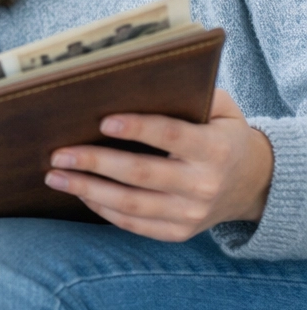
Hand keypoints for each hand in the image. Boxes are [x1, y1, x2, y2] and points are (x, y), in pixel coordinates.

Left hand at [44, 89, 273, 241]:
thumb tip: (136, 77)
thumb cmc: (221, 131)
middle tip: (57, 154)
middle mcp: (204, 185)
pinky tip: (79, 193)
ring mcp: (192, 214)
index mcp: (215, 148)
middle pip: (140, 174)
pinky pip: (136, 225)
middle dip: (94, 162)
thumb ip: (189, 91)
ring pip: (132, 205)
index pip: (171, 136)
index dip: (137, 128)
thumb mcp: (220, 107)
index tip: (102, 120)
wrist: (253, 183)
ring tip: (54, 176)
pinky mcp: (180, 232)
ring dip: (88, 190)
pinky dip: (103, 210)